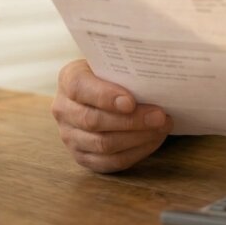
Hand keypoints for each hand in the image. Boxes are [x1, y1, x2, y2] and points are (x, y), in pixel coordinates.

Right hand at [51, 59, 172, 172]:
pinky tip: (153, 140)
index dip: (105, 96)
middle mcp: (63, 109)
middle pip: (93, 121)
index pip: (80, 88)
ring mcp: (70, 136)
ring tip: (162, 127)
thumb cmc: (114, 75)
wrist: (105, 92)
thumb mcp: (114, 63)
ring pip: (103, 145)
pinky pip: (110, 162)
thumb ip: (125, 68)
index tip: (131, 102)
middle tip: (159, 116)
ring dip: (137, 138)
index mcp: (68, 79)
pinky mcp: (83, 156)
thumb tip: (154, 76)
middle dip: (131, 121)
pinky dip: (136, 152)